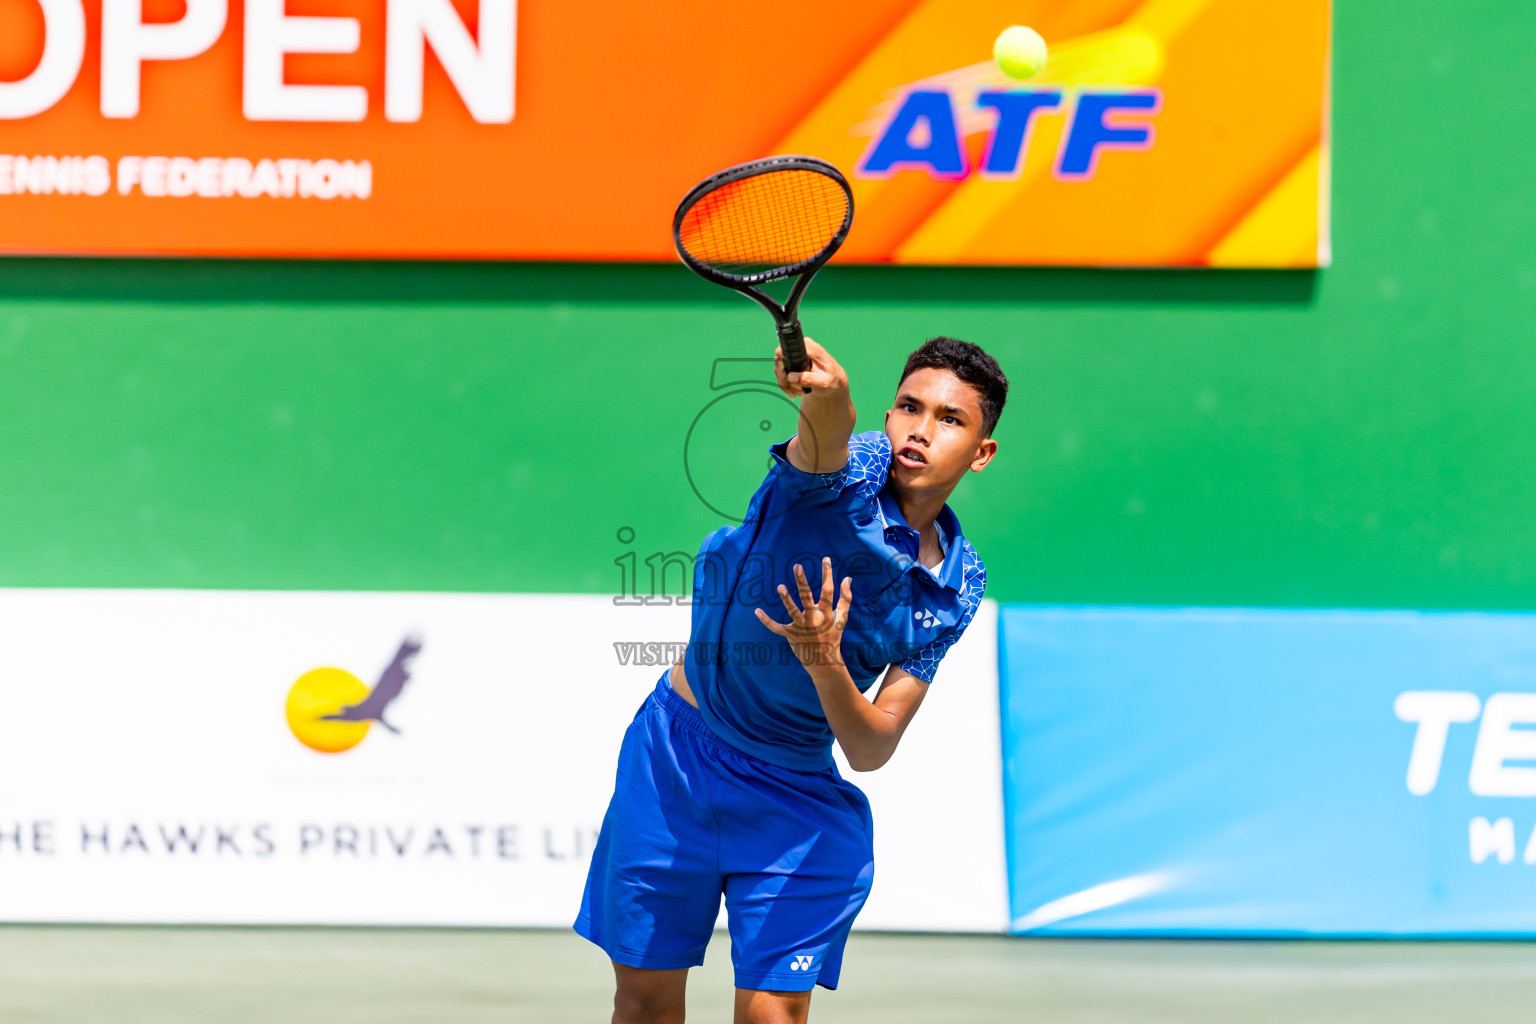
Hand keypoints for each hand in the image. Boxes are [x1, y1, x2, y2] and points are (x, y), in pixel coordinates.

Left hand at [754, 557, 853, 671]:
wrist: (824, 661)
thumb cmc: (832, 636)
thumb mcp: (842, 618)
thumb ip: (845, 598)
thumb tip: (847, 578)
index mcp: (826, 613)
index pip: (828, 591)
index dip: (827, 575)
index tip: (825, 559)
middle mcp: (814, 619)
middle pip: (808, 598)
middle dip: (803, 582)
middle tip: (797, 566)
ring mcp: (801, 628)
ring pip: (793, 612)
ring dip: (786, 599)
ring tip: (780, 586)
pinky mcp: (790, 635)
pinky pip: (776, 628)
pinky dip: (766, 621)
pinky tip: (757, 611)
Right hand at [774, 337, 847, 399]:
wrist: (833, 382)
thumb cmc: (831, 380)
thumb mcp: (822, 382)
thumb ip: (807, 379)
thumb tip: (790, 377)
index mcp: (808, 347)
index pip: (786, 349)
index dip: (782, 362)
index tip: (787, 376)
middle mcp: (799, 348)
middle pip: (779, 361)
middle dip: (785, 379)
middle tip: (796, 391)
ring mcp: (793, 356)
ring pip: (779, 370)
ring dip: (786, 385)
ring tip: (800, 393)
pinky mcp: (790, 364)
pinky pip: (781, 375)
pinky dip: (787, 386)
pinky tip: (796, 392)